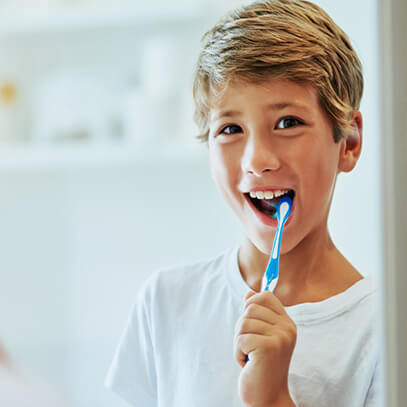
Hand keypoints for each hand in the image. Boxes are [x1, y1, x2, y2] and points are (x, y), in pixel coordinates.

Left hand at [234, 290, 296, 406]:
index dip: (251, 305)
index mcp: (286, 323)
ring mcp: (280, 337)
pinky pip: (240, 338)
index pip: (265, 296)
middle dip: (242, 327)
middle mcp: (287, 328)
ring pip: (243, 323)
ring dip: (239, 342)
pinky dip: (238, 353)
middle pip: (250, 308)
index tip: (251, 324)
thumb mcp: (260, 336)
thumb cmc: (261, 365)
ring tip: (250, 355)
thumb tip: (249, 293)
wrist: (267, 397)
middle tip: (250, 346)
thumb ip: (257, 314)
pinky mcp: (269, 347)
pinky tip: (248, 363)